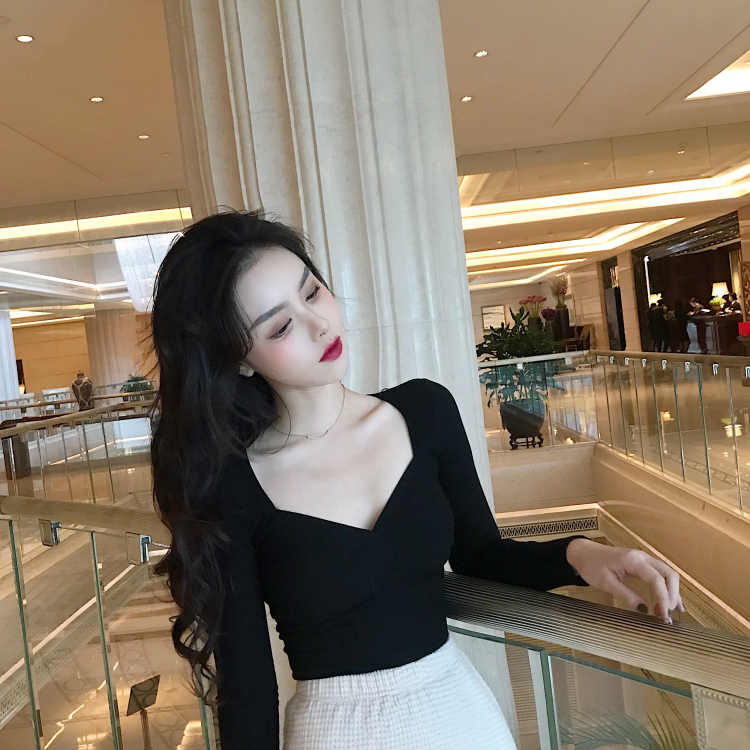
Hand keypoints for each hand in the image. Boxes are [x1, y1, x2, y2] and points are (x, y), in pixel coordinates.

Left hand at [566, 538, 684, 623]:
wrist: (583, 552)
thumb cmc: (591, 566)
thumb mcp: (606, 583)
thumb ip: (626, 595)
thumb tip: (645, 610)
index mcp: (633, 560)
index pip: (656, 578)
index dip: (663, 597)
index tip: (663, 615)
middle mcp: (642, 557)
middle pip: (668, 574)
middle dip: (672, 595)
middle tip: (666, 615)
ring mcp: (643, 558)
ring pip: (667, 573)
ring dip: (672, 592)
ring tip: (673, 612)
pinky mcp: (642, 563)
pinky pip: (660, 574)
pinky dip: (667, 587)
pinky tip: (672, 602)